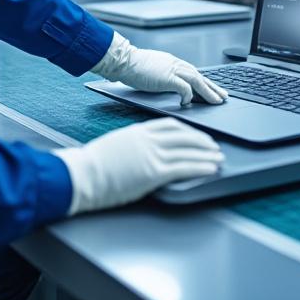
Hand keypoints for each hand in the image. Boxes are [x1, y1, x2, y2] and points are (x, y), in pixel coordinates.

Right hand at [54, 118, 222, 213]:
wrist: (81, 174)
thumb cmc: (91, 165)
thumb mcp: (115, 146)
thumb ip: (132, 146)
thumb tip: (141, 153)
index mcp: (138, 131)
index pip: (170, 125)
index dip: (187, 130)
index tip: (196, 134)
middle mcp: (147, 140)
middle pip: (183, 135)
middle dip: (202, 140)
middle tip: (214, 145)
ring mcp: (151, 155)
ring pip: (188, 150)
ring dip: (206, 154)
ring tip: (218, 157)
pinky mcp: (153, 172)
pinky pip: (184, 167)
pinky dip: (201, 167)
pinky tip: (211, 168)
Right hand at [92, 32, 227, 105]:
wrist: (123, 61)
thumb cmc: (133, 67)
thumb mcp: (153, 70)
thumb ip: (164, 76)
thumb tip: (171, 87)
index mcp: (173, 63)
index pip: (194, 73)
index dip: (205, 82)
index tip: (213, 90)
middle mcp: (176, 64)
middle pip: (199, 76)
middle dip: (213, 87)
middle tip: (224, 97)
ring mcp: (172, 69)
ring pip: (197, 80)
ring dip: (208, 92)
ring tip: (217, 102)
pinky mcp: (167, 77)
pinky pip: (184, 87)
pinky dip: (188, 95)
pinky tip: (188, 103)